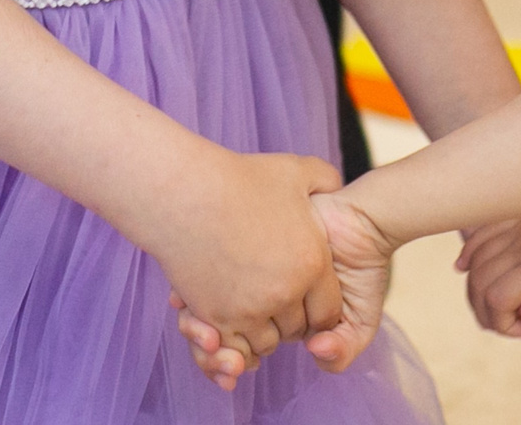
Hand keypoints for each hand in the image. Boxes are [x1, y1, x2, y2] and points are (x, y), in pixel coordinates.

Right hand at [159, 152, 340, 390]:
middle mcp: (285, 292)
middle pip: (297, 330)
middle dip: (290, 318)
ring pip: (267, 342)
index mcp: (312, 262)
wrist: (184, 192)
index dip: (318, 307)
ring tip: (253, 303)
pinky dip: (236, 340)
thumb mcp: (294, 171)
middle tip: (275, 298)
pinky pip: (236, 348)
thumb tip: (336, 186)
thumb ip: (325, 180)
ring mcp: (250, 308)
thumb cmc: (239, 178)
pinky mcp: (217, 317)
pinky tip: (232, 314)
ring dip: (263, 329)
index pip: (329, 312)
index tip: (304, 296)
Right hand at [458, 185, 520, 338]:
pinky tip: (467, 268)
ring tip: (499, 304)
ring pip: (475, 254)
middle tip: (514, 325)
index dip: (503, 324)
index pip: (496, 298)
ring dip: (476, 284)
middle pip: (479, 278)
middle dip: (487, 311)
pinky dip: (471, 251)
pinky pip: (482, 230)